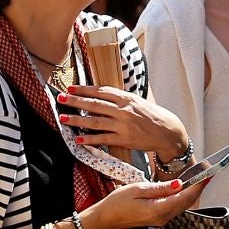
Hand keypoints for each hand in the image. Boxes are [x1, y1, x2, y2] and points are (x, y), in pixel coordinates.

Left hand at [58, 85, 186, 154]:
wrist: (167, 133)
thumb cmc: (152, 116)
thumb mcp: (137, 101)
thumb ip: (120, 99)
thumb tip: (100, 95)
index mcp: (126, 98)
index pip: (101, 91)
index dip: (85, 89)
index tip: (71, 88)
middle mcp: (123, 110)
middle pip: (94, 104)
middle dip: (75, 101)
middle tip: (60, 99)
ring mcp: (123, 126)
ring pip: (95, 122)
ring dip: (77, 120)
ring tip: (64, 118)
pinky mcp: (123, 140)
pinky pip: (103, 139)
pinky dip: (90, 139)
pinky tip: (78, 139)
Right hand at [84, 178, 207, 228]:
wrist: (106, 219)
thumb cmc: (118, 203)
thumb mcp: (138, 189)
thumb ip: (160, 188)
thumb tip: (178, 184)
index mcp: (159, 209)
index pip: (185, 197)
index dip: (198, 186)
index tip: (207, 174)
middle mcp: (164, 217)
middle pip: (187, 202)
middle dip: (198, 187)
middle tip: (206, 173)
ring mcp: (161, 219)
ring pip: (182, 205)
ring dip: (191, 192)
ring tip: (198, 177)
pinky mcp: (158, 218)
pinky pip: (174, 206)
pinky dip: (182, 197)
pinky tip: (183, 187)